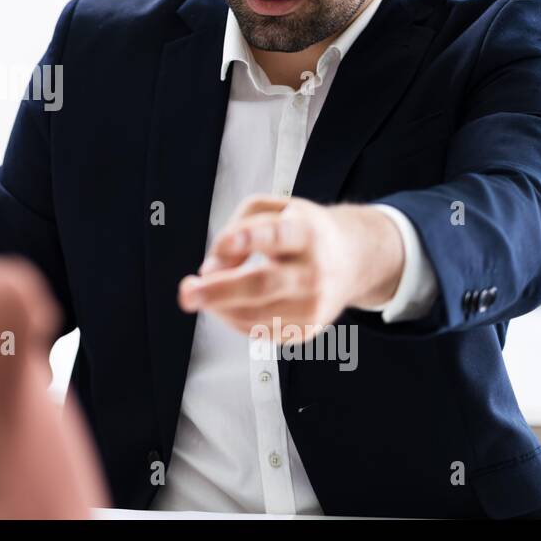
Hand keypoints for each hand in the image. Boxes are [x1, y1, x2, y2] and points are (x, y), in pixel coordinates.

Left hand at [177, 194, 403, 340]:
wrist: (352, 259)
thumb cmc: (302, 230)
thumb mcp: (273, 210)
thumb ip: (237, 227)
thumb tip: (211, 269)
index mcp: (306, 232)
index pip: (278, 235)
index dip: (249, 238)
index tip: (224, 243)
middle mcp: (314, 271)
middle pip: (262, 285)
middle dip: (219, 291)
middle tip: (187, 292)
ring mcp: (314, 305)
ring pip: (255, 315)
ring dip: (218, 307)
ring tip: (198, 293)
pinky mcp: (307, 329)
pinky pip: (259, 331)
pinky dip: (233, 318)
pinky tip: (227, 303)